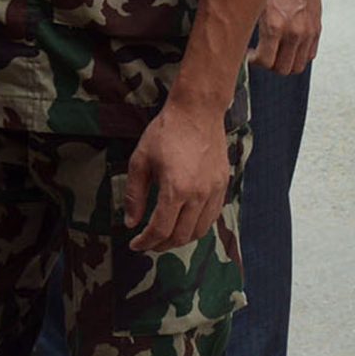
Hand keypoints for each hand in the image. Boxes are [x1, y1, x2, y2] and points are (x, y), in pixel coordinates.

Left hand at [123, 101, 229, 254]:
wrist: (198, 110)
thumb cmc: (166, 131)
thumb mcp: (140, 161)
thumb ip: (135, 195)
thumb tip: (131, 222)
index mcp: (176, 189)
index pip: (160, 230)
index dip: (145, 243)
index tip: (135, 244)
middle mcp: (199, 194)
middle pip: (181, 236)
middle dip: (161, 245)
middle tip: (149, 243)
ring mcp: (214, 190)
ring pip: (199, 230)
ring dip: (181, 239)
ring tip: (166, 236)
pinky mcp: (223, 184)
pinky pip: (212, 216)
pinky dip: (198, 226)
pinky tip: (185, 222)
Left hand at [249, 0, 323, 76]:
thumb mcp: (254, 1)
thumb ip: (247, 24)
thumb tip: (233, 41)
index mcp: (275, 25)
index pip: (266, 62)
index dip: (254, 62)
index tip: (250, 54)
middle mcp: (294, 31)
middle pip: (282, 68)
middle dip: (269, 65)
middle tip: (261, 54)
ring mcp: (308, 31)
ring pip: (297, 66)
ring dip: (285, 62)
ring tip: (275, 51)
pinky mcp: (316, 27)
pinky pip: (309, 54)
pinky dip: (299, 54)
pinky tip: (288, 44)